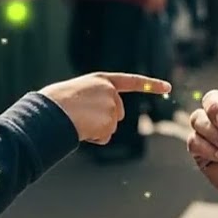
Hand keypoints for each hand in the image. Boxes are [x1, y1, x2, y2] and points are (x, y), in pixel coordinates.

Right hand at [41, 72, 170, 143]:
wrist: (50, 110)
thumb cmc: (55, 102)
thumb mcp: (78, 91)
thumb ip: (94, 98)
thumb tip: (99, 119)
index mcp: (102, 80)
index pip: (132, 81)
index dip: (150, 84)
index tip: (168, 87)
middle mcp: (111, 92)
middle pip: (118, 113)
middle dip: (104, 120)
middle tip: (81, 116)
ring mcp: (112, 107)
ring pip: (110, 127)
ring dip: (95, 129)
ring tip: (78, 121)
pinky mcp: (110, 123)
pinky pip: (104, 137)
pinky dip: (93, 138)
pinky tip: (82, 129)